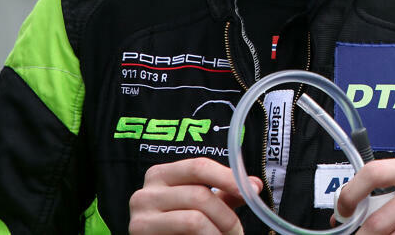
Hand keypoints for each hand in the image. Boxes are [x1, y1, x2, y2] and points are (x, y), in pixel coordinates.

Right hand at [129, 157, 262, 234]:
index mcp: (161, 175)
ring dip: (218, 232)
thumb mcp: (200, 204)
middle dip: (227, 216)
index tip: (251, 190)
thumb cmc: (179, 227)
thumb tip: (254, 185)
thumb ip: (225, 191)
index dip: (228, 177)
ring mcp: (140, 217)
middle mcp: (145, 192)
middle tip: (238, 232)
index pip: (199, 166)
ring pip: (194, 220)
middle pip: (200, 195)